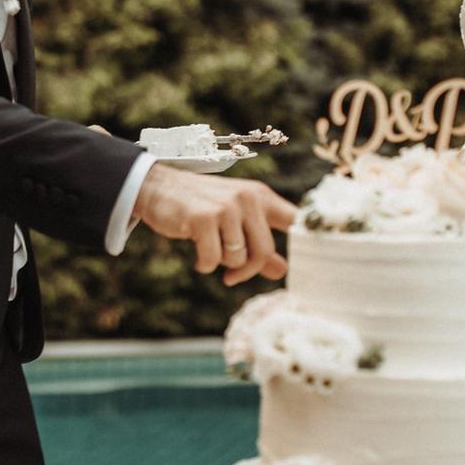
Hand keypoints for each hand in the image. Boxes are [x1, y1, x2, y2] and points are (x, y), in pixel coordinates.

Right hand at [132, 164, 294, 285]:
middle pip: (264, 251)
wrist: (157, 187)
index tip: (306, 264)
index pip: (296, 221)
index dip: (306, 243)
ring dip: (222, 264)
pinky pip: (213, 259)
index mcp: (261, 196)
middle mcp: (248, 198)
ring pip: (237, 258)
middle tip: (231, 276)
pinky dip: (204, 264)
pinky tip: (197, 255)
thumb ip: (258, 243)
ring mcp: (226, 207)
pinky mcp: (203, 218)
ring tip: (209, 250)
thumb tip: (281, 270)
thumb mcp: (234, 220)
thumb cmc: (200, 205)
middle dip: (247, 270)